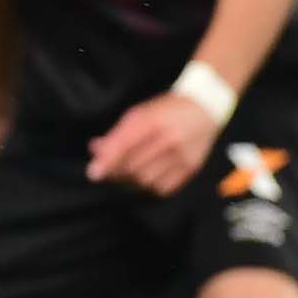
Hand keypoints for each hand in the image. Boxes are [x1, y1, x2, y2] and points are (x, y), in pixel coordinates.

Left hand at [86, 92, 220, 195]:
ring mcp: (183, 155)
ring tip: (128, 171)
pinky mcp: (191, 168)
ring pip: (146, 180)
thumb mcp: (139, 115)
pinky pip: (162, 188)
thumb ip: (117, 134)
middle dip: (116, 172)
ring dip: (130, 180)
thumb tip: (96, 150)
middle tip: (108, 171)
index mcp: (153, 121)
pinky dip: (149, 186)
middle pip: (133, 166)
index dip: (108, 161)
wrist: (204, 109)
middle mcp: (170, 138)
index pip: (125, 145)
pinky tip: (146, 176)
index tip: (93, 173)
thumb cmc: (166, 111)